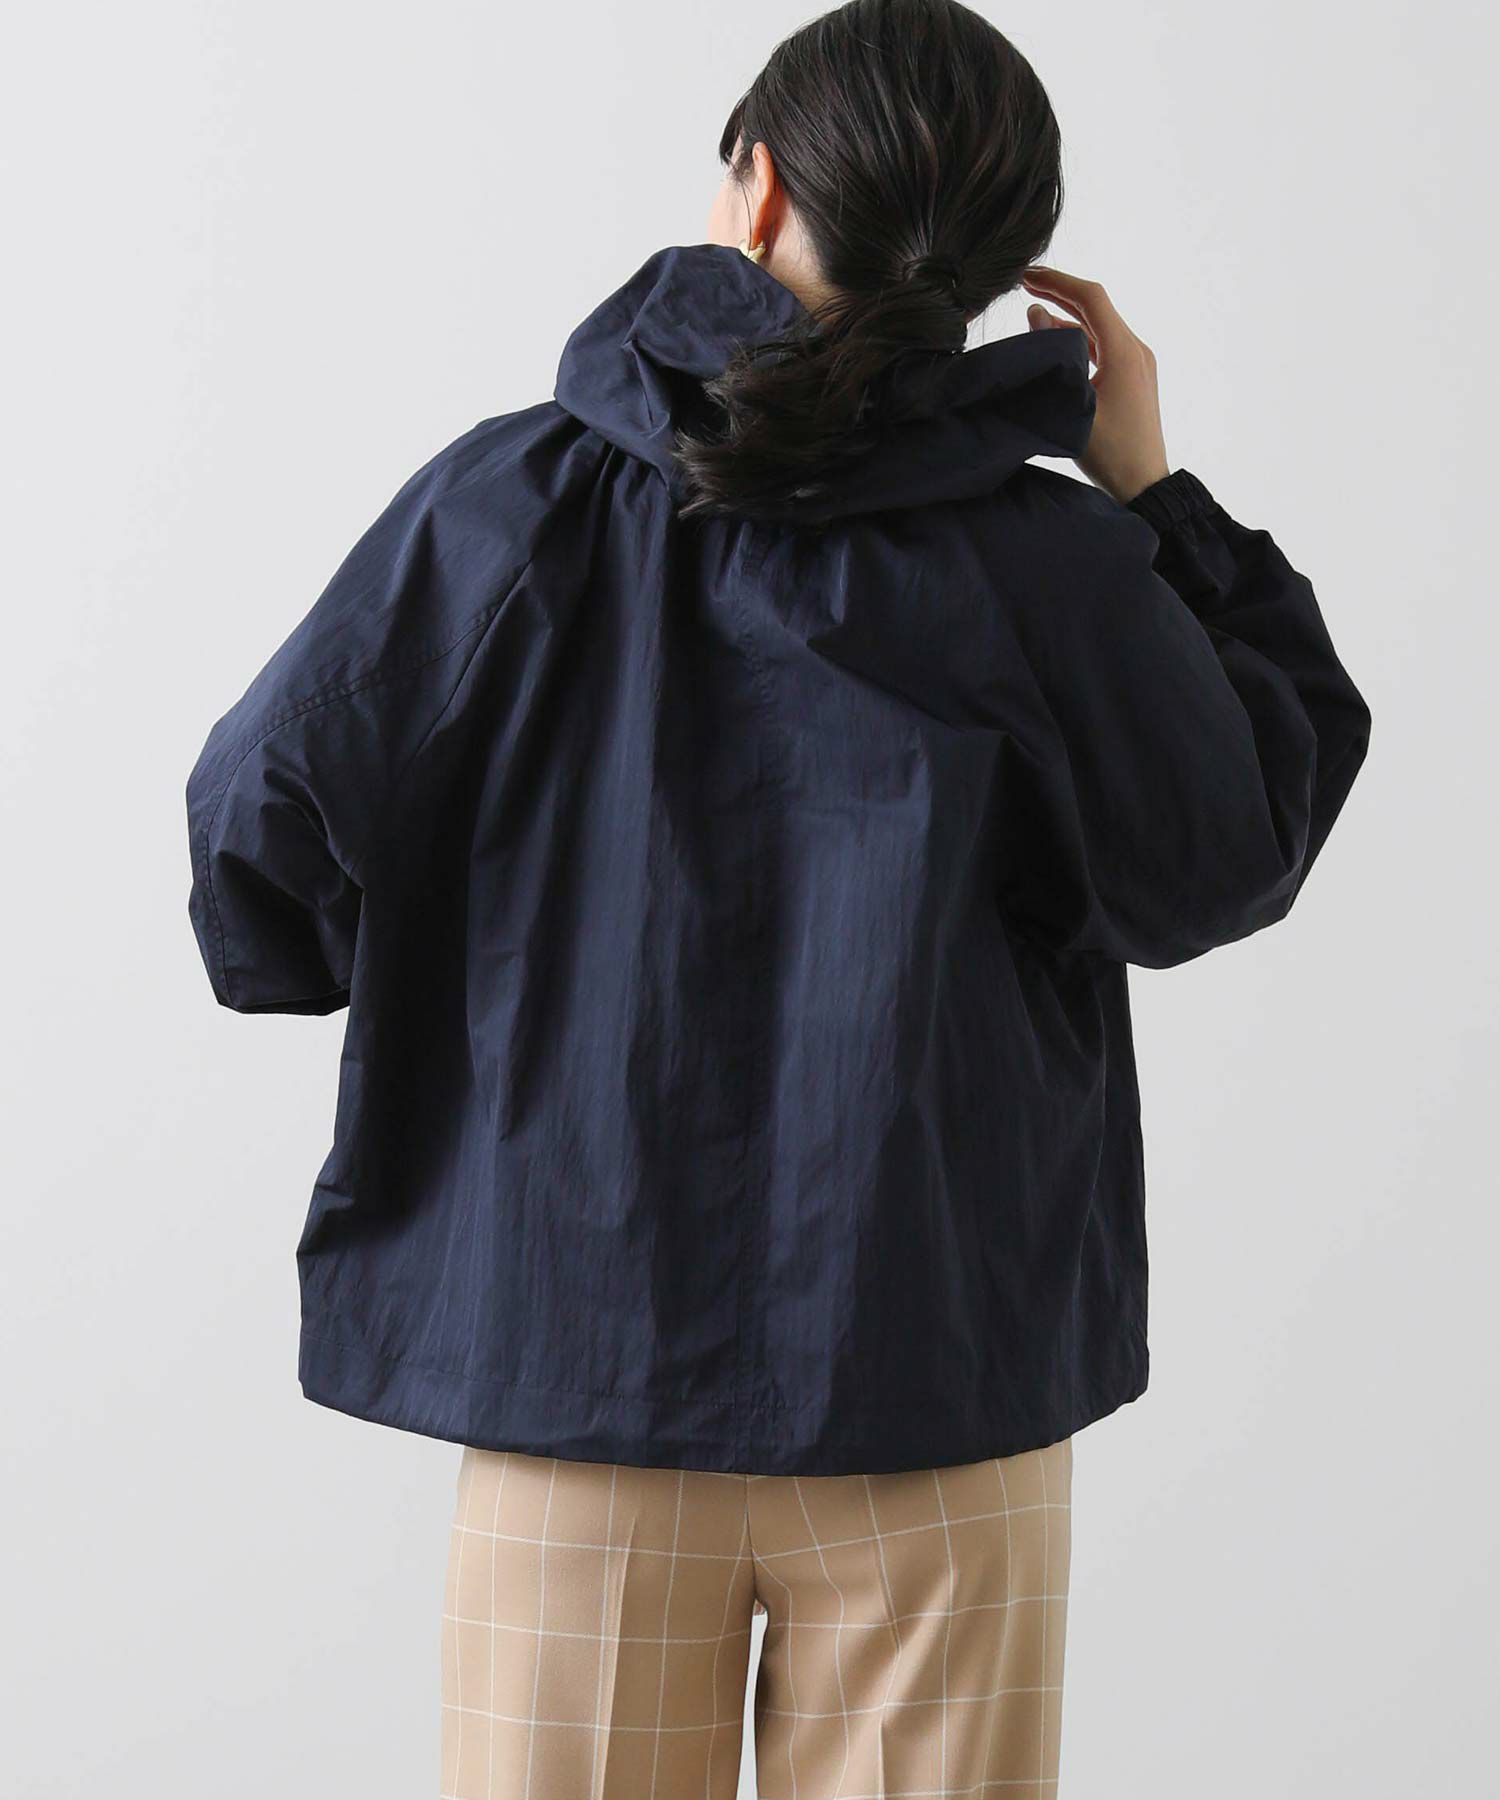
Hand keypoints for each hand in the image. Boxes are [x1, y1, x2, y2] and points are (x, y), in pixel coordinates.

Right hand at [1023, 267, 1169, 504]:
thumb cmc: (1110, 453)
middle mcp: (1135, 351)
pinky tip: (1056, 342)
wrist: (1144, 486)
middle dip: (1060, 293)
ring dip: (1067, 317)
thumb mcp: (1073, 404)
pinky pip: (1104, 346)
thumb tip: (1036, 316)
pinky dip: (1078, 338)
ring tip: (1033, 311)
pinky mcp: (1134, 379)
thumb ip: (1053, 358)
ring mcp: (1137, 364)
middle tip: (1026, 283)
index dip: (1058, 281)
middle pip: (1096, 308)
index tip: (1027, 275)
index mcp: (1124, 352)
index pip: (1091, 298)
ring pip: (1099, 327)